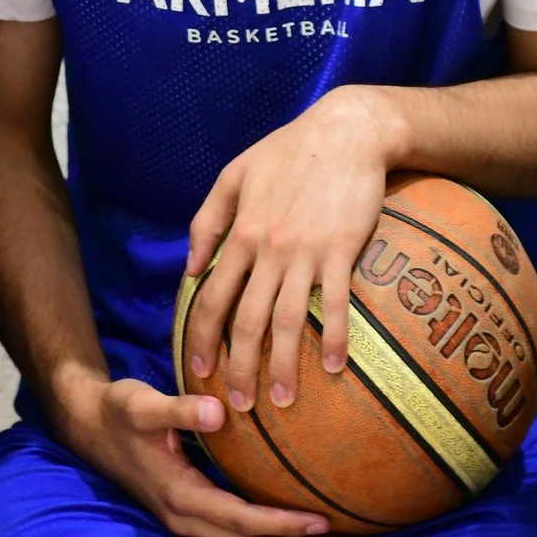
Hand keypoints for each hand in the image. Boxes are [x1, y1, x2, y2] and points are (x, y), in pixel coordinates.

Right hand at [58, 370, 349, 536]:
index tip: (320, 523)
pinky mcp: (187, 517)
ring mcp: (184, 523)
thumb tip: (216, 412)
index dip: (281, 526)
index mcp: (180, 496)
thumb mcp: (142, 404)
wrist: (88, 426)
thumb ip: (180, 410)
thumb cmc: (119, 411)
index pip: (240, 521)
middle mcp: (184, 519)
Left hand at [181, 87, 403, 410]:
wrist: (346, 130)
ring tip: (281, 401)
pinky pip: (336, 304)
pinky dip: (334, 339)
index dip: (200, 338)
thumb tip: (190, 269)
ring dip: (282, 366)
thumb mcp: (233, 175)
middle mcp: (268, 249)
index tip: (198, 370)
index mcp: (239, 233)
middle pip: (246, 321)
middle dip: (238, 368)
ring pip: (287, 321)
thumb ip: (207, 221)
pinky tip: (337, 368)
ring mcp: (306, 252)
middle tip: (238, 406)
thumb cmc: (288, 151)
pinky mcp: (342, 250)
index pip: (210, 297)